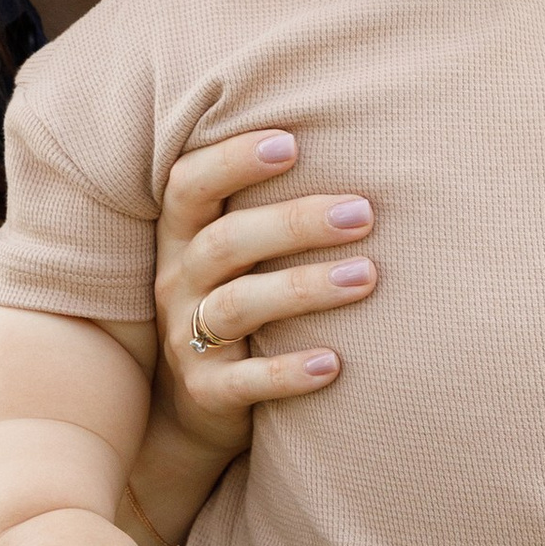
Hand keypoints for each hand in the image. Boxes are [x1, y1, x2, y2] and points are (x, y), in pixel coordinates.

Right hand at [131, 126, 376, 534]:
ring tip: (367, 276)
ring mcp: (187, 340)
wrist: (194, 406)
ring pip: (239, 307)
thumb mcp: (235, 254)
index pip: (190, 185)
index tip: (292, 143)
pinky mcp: (207, 393)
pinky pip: (245, 382)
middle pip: (226, 243)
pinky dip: (288, 372)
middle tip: (364, 211)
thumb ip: (266, 207)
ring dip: (304, 288)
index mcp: (181, 238)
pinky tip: (334, 364)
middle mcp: (177, 283)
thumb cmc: (237, 301)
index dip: (232, 160)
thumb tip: (356, 139)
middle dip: (294, 223)